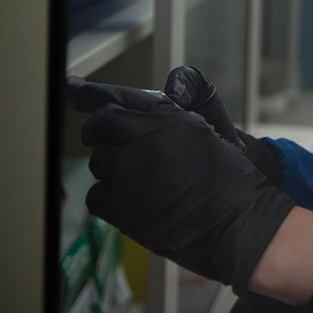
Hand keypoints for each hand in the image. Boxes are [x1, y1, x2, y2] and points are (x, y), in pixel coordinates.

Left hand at [65, 76, 295, 291]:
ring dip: (111, 169)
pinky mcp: (121, 204)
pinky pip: (96, 195)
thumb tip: (154, 98)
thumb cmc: (230, 181)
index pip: (120, 98)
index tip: (73, 87)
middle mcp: (146, 138)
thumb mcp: (207, 133)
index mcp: (170, 117)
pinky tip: (135, 203)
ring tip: (142, 182)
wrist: (239, 224)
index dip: (92, 93)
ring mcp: (130, 170)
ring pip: (98, 161)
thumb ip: (173, 114)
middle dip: (102, 134)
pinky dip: (109, 200)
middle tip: (116, 148)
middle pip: (101, 125)